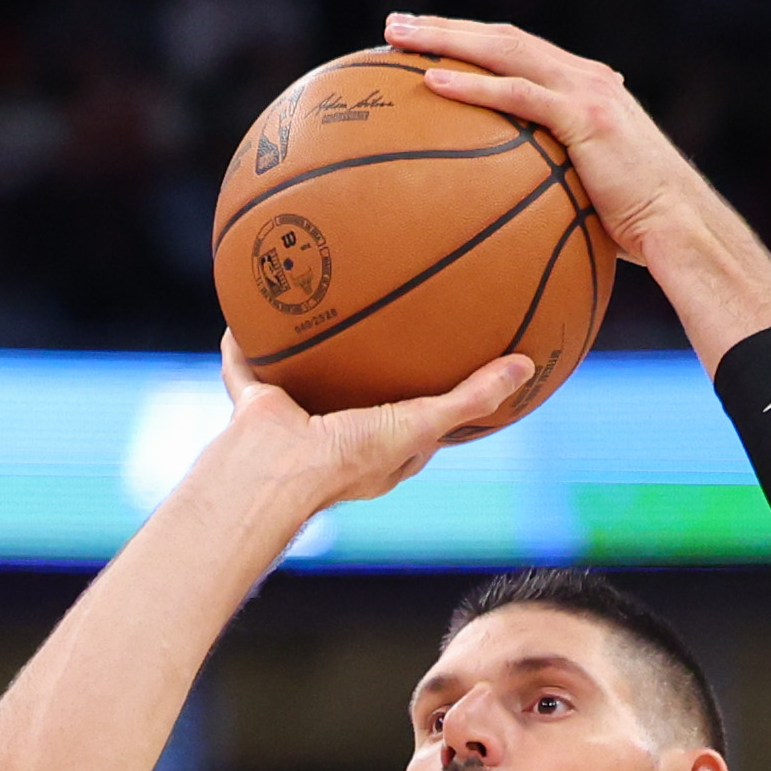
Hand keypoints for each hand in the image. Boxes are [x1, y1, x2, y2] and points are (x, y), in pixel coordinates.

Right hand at [208, 339, 532, 510]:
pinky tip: (249, 307)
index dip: (435, 401)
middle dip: (373, 370)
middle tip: (390, 328)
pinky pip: (247, 367)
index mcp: (379, 452)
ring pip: (306, 380)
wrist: (277, 469)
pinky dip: (243, 343)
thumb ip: (470, 397)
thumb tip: (527, 366)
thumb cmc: (351, 459)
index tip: (452, 369)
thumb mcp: (421, 425)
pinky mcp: (256, 405)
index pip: (417, 426)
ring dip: (311, 351)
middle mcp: (339, 437)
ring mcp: (296, 422)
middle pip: (362, 398)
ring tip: (324, 301)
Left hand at [385, 16, 702, 263]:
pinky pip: (517, 94)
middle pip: (503, 37)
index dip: (471, 40)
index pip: (519, 51)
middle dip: (446, 26)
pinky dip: (473, 84)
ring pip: (505, 50)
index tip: (427, 41)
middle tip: (395, 26)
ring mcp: (587, 92)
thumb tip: (515, 211)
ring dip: (447, 38)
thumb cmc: (639, 227)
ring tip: (398, 39)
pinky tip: (433, 81)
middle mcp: (586, 78)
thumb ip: (559, 180)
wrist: (681, 228)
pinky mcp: (586, 117)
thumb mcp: (594, 192)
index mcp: (586, 88)